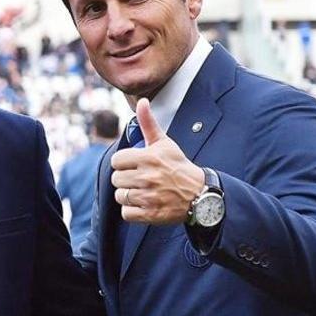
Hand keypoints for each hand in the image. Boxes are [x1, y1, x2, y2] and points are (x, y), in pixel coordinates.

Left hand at [110, 98, 204, 224]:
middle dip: (126, 179)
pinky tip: (143, 204)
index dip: (124, 163)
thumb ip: (148, 123)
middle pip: (116, 179)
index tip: (134, 165)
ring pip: (120, 196)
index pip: (116, 161)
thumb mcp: (164, 143)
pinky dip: (132, 211)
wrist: (199, 193)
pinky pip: (127, 214)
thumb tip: (142, 101)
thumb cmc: (178, 166)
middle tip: (140, 179)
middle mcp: (147, 177)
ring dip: (128, 196)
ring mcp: (149, 197)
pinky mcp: (151, 214)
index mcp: (148, 158)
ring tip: (142, 192)